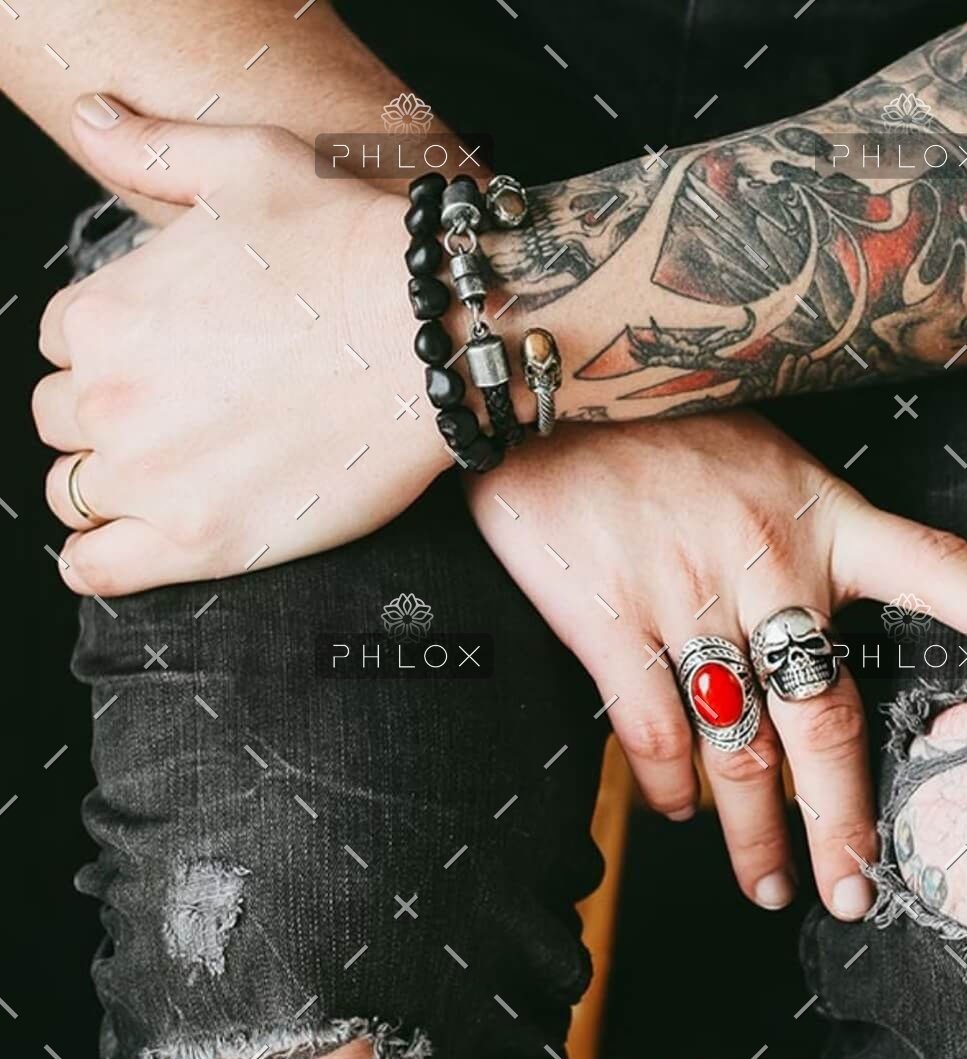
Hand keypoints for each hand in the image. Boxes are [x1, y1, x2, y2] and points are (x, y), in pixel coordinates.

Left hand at [35, 97, 432, 595]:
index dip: (115, 350)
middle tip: (184, 415)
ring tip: (172, 476)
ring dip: (108, 484)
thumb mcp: (248, 165)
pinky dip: (100, 560)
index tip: (171, 360)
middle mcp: (109, 397)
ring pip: (74, 492)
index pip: (68, 343)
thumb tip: (92, 116)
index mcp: (106, 312)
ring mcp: (152, 477)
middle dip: (110, 414)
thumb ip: (154, 147)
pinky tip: (130, 544)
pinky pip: (98, 567)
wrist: (435, 340)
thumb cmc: (352, 249)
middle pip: (64, 419)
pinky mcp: (201, 542)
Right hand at [466, 411, 966, 920]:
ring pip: (739, 747)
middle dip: (842, 820)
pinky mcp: (610, 617)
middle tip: (854, 891)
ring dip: (753, 832)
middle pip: (826, 717)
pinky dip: (669, 788)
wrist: (539, 384)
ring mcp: (687, 593)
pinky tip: (677, 811)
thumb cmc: (650, 419)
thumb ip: (789, 530)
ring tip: (765, 887)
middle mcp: (764, 562)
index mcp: (816, 514)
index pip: (932, 566)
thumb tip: (798, 629)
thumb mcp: (750, 451)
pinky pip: (654, 730)